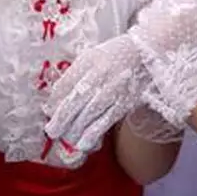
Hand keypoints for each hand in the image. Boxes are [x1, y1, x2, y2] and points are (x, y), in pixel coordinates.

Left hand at [44, 35, 148, 152]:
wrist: (149, 52)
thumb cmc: (116, 55)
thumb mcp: (93, 56)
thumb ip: (75, 74)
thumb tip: (57, 96)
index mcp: (89, 60)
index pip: (67, 83)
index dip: (55, 100)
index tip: (47, 111)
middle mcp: (100, 74)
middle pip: (75, 100)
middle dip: (61, 118)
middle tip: (52, 131)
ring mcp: (113, 89)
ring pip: (89, 113)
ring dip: (74, 128)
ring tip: (65, 138)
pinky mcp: (124, 102)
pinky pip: (106, 120)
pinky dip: (93, 133)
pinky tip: (84, 143)